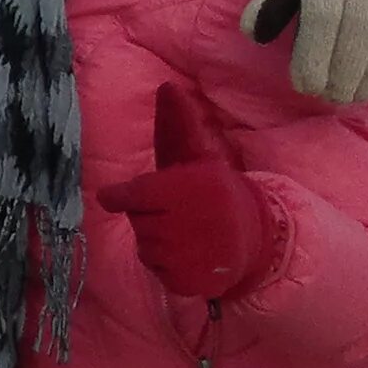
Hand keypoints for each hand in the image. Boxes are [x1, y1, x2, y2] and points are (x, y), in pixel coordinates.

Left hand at [96, 83, 284, 301]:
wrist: (255, 238)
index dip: (120, 196)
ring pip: (145, 244)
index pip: (132, 196)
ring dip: (157, 238)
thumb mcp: (199, 158)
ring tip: (185, 231)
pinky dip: (166, 263)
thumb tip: (168, 86)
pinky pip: (156, 269)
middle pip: (137, 219)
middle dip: (150, 214)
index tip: (113, 196)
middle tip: (176, 211)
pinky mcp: (185, 281)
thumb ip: (179, 126)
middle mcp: (181, 225)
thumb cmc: (216, 192)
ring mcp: (184, 256)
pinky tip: (188, 253)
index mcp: (183, 191)